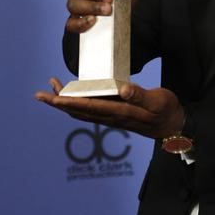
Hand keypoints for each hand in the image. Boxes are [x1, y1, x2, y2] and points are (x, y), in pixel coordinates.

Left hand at [35, 78, 185, 139]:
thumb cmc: (166, 111)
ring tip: (53, 90)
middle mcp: (112, 116)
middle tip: (40, 93)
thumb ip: (140, 95)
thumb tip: (122, 89)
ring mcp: (113, 117)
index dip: (69, 102)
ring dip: (66, 103)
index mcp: (120, 111)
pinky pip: (91, 111)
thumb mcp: (157, 100)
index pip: (88, 107)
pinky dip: (78, 104)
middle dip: (59, 103)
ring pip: (83, 111)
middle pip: (79, 111)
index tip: (53, 97)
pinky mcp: (116, 115)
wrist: (173, 126)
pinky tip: (75, 97)